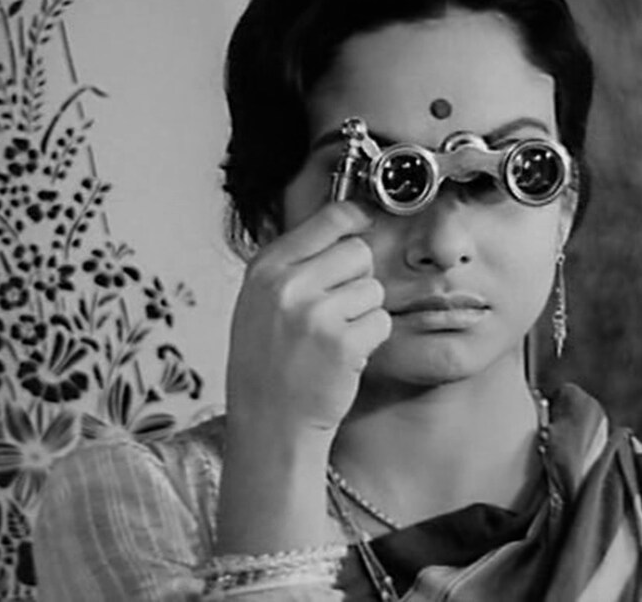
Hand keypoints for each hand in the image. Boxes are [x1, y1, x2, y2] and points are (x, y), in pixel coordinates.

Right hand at [226, 201, 391, 436]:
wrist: (268, 423)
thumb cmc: (266, 365)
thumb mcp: (261, 300)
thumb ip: (296, 262)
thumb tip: (347, 220)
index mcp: (266, 268)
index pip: (329, 218)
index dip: (356, 220)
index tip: (364, 224)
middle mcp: (288, 285)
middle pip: (358, 251)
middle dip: (357, 278)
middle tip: (337, 309)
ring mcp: (315, 314)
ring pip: (373, 288)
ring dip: (364, 313)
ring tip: (334, 337)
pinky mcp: (343, 343)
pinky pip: (380, 321)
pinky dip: (370, 340)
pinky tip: (344, 356)